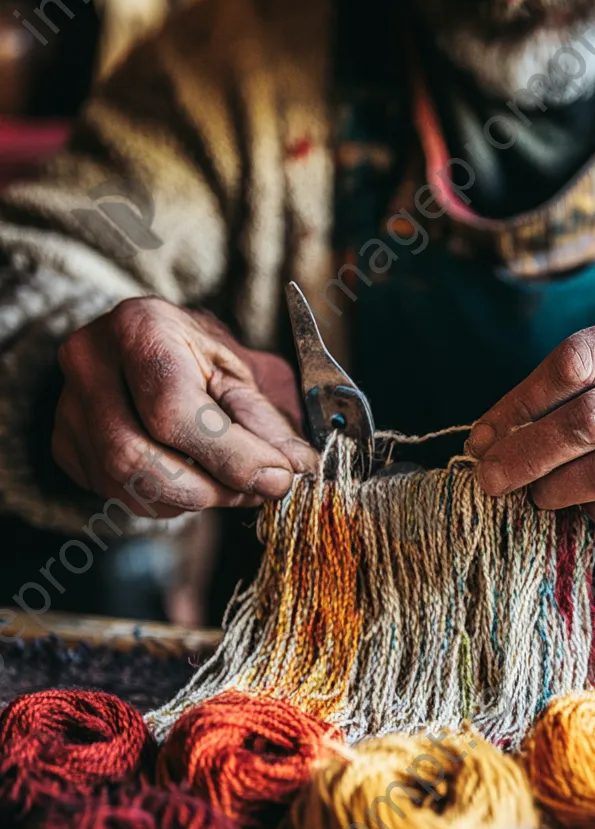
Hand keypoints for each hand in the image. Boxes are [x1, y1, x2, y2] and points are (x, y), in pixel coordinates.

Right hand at [53, 297, 318, 517]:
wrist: (154, 349)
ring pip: (124, 483)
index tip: (277, 478)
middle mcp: (90, 361)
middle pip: (135, 455)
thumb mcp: (246, 375)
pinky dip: (166, 501)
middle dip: (210, 487)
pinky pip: (115, 494)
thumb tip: (296, 468)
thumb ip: (269, 423)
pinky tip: (196, 480)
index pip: (173, 409)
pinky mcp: (65, 444)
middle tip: (259, 489)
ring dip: (192, 500)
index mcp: (141, 327)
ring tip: (234, 485)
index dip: (229, 455)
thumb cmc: (205, 359)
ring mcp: (68, 405)